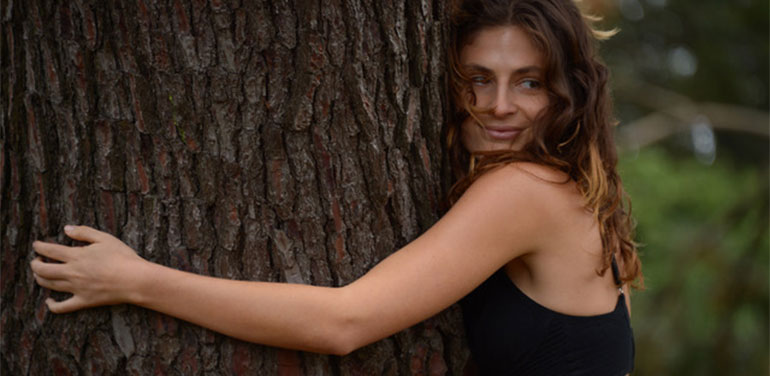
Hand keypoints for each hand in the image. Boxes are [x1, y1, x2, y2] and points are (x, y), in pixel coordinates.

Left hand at [30, 225, 146, 312]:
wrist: (135, 279)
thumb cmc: (123, 257)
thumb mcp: (105, 238)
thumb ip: (84, 232)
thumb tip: (66, 228)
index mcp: (77, 256)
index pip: (50, 250)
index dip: (39, 247)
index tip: (36, 245)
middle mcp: (72, 273)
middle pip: (43, 270)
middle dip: (35, 264)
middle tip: (35, 261)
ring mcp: (76, 288)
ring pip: (49, 285)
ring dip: (40, 279)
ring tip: (40, 274)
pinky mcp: (83, 301)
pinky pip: (62, 307)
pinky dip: (52, 305)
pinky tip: (49, 301)